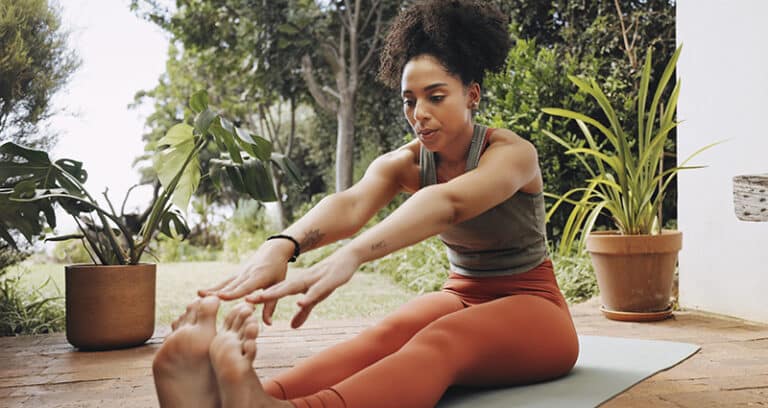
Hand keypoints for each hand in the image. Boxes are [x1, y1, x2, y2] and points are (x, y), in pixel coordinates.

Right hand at [198, 240, 291, 311]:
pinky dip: (214, 286)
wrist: (274, 249)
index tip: (222, 297)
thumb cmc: (278, 270)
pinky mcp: (236, 273)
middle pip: (231, 285)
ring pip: (225, 282)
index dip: (233, 292)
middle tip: (203, 298)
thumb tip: (268, 324)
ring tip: (199, 294)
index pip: (245, 287)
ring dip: (212, 288)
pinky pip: (225, 281)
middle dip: (217, 291)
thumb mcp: (279, 286)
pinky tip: (203, 292)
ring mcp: (240, 273)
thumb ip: (271, 305)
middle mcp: (247, 274)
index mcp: (258, 277)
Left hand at [245, 250, 359, 328]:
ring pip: (292, 288)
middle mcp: (301, 281)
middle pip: (278, 289)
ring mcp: (312, 280)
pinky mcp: (326, 282)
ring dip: (277, 293)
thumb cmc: (330, 278)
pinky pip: (315, 291)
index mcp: (297, 285)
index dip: (260, 298)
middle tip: (245, 300)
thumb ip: (304, 312)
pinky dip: (307, 297)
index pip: (276, 292)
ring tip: (262, 297)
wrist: (347, 258)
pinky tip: (299, 303)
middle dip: (262, 295)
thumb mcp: (316, 298)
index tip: (244, 304)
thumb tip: (291, 327)